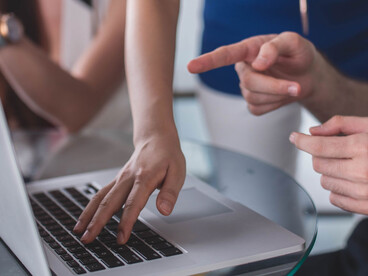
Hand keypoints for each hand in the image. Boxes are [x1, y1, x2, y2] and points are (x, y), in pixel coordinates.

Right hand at [73, 132, 185, 243]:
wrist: (156, 137)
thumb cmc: (168, 156)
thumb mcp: (178, 172)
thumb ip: (170, 192)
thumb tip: (164, 211)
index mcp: (145, 177)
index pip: (133, 203)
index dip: (126, 222)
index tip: (121, 238)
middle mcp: (128, 178)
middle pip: (109, 202)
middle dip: (97, 222)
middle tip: (88, 239)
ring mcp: (120, 178)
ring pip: (100, 197)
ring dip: (89, 215)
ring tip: (79, 231)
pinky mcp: (117, 180)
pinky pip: (101, 193)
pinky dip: (91, 207)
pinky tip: (84, 218)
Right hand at [188, 32, 320, 114]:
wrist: (309, 76)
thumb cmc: (299, 55)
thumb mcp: (294, 43)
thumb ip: (275, 47)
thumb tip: (257, 63)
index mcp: (249, 49)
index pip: (225, 55)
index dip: (207, 62)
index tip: (191, 67)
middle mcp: (244, 68)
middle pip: (248, 82)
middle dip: (274, 86)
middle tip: (296, 86)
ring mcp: (247, 87)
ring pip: (253, 97)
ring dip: (278, 95)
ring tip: (293, 86)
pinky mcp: (253, 103)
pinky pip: (258, 109)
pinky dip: (275, 105)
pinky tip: (281, 96)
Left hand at [289, 115, 367, 214]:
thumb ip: (341, 124)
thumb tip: (313, 131)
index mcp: (362, 147)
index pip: (318, 146)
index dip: (302, 141)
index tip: (294, 137)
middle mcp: (361, 171)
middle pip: (318, 164)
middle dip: (322, 154)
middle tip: (337, 150)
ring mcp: (364, 192)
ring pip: (324, 181)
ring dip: (330, 172)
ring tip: (350, 165)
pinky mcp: (366, 208)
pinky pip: (335, 199)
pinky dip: (338, 189)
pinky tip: (353, 180)